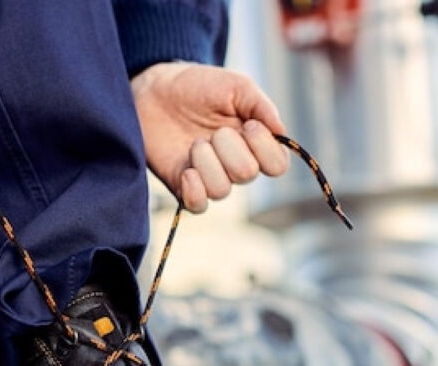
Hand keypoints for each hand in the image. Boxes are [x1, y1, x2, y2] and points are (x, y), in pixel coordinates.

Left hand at [131, 62, 289, 213]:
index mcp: (254, 143)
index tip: (248, 124)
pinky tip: (186, 171)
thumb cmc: (199, 87)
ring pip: (221, 190)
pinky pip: (198, 206)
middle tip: (214, 130)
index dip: (264, 148)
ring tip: (195, 143)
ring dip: (206, 162)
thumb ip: (261, 106)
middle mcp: (236, 165)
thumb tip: (281, 132)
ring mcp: (210, 177)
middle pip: (247, 174)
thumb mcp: (235, 86)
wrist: (156, 91)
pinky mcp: (184, 186)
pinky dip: (194, 191)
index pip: (277, 165)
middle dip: (229, 148)